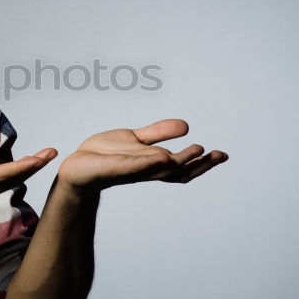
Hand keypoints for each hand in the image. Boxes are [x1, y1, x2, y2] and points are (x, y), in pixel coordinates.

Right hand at [0, 136, 57, 228]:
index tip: (43, 155)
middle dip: (33, 166)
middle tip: (51, 152)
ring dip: (25, 171)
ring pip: (6, 184)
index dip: (26, 164)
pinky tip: (17, 170)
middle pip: (11, 179)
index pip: (2, 173)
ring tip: (40, 158)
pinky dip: (12, 177)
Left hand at [58, 119, 226, 193]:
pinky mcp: (111, 168)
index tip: (222, 154)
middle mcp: (145, 171)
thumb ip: (158, 133)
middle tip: (216, 154)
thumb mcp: (136, 139)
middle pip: (178, 172)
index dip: (203, 163)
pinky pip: (131, 167)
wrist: (77, 167)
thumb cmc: (105, 156)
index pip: (183, 167)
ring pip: (159, 170)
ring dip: (179, 162)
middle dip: (199, 165)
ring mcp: (129, 171)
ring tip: (197, 149)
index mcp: (152, 165)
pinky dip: (147, 163)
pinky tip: (162, 156)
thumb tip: (186, 126)